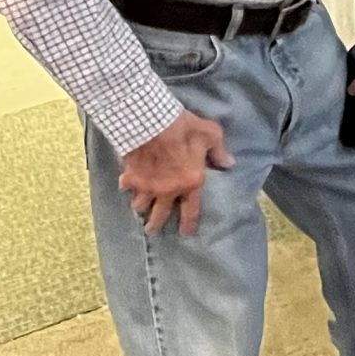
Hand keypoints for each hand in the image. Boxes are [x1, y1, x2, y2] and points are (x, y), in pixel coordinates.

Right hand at [120, 113, 231, 235]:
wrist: (149, 122)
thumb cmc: (182, 127)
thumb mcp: (210, 134)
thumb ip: (219, 151)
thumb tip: (229, 164)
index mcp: (190, 183)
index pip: (191, 210)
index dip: (188, 224)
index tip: (185, 233)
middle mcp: (168, 191)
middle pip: (159, 215)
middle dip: (155, 224)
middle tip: (151, 229)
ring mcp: (147, 186)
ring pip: (140, 205)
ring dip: (140, 207)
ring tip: (138, 209)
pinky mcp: (131, 177)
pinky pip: (126, 188)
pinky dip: (126, 187)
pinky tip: (125, 185)